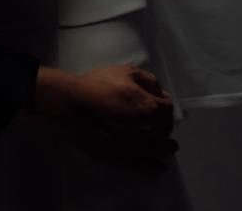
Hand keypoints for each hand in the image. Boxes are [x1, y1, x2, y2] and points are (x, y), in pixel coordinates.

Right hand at [24, 64, 176, 174]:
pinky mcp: (124, 161)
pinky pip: (146, 168)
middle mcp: (150, 131)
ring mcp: (138, 149)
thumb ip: (147, 80)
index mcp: (151, 108)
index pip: (168, 107)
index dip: (164, 102)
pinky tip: (159, 167)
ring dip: (165, 146)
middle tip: (158, 120)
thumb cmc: (98, 86)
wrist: (73, 108)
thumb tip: (159, 93)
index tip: (159, 101)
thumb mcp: (124, 71)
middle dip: (164, 124)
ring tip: (167, 146)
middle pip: (166, 130)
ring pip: (161, 151)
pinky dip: (156, 168)